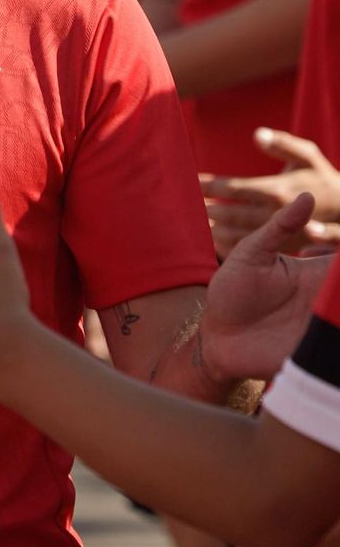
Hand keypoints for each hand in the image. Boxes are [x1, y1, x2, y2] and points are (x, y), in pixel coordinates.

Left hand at [202, 194, 328, 382]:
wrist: (218, 338)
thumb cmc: (233, 291)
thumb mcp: (251, 254)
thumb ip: (279, 227)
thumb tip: (308, 195)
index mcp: (319, 271)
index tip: (339, 248)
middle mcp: (331, 299)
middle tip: (339, 283)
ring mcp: (331, 326)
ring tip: (333, 305)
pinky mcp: (325, 351)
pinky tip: (334, 325)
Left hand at [203, 130, 339, 256]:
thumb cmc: (322, 178)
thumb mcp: (308, 155)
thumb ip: (283, 143)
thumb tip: (257, 133)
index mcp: (277, 189)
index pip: (234, 187)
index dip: (209, 184)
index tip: (190, 181)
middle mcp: (275, 213)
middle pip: (230, 212)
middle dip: (205, 208)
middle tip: (181, 203)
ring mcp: (278, 234)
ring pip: (237, 233)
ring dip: (212, 228)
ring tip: (190, 222)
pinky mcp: (282, 247)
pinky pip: (251, 248)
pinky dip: (229, 245)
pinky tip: (211, 242)